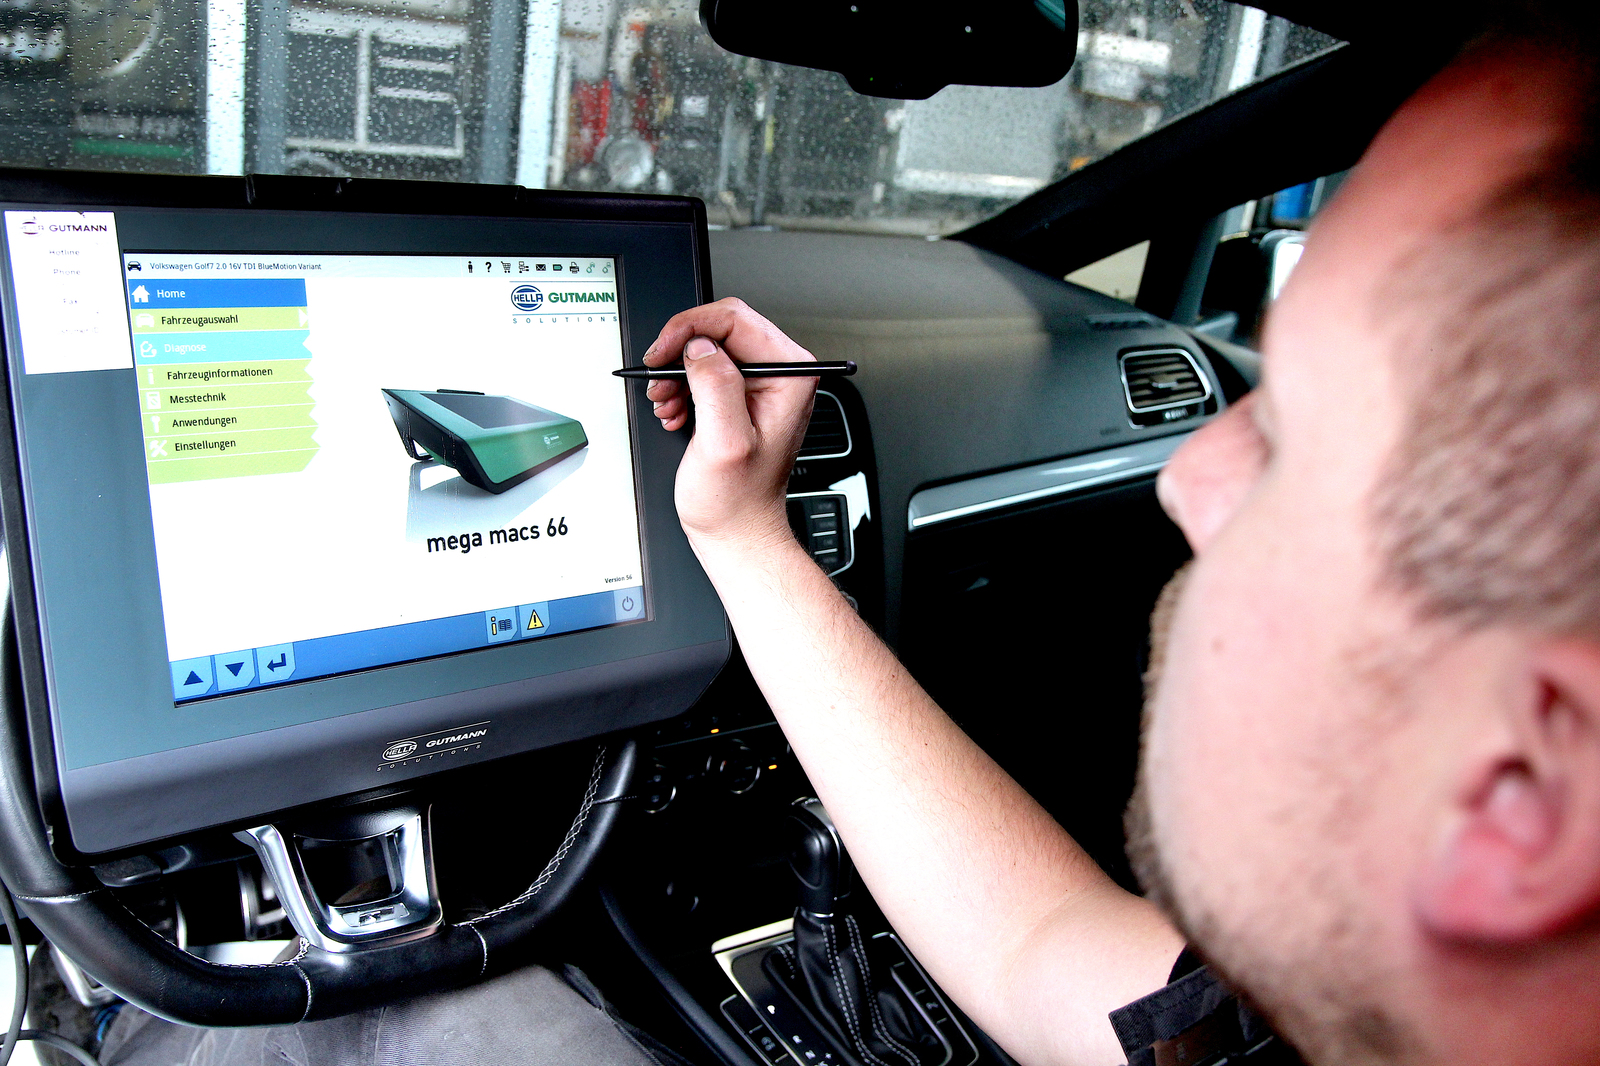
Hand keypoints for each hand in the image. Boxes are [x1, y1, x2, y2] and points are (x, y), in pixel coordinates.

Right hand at [644, 298, 817, 550]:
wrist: (736, 528)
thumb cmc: (738, 499)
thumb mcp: (723, 443)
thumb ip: (715, 387)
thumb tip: (699, 348)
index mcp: (790, 376)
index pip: (734, 319)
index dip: (689, 330)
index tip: (662, 353)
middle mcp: (780, 373)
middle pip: (719, 328)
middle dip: (680, 352)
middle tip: (659, 380)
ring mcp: (761, 383)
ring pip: (707, 347)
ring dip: (677, 372)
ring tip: (667, 404)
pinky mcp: (741, 394)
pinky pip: (704, 369)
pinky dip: (681, 386)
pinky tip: (676, 411)